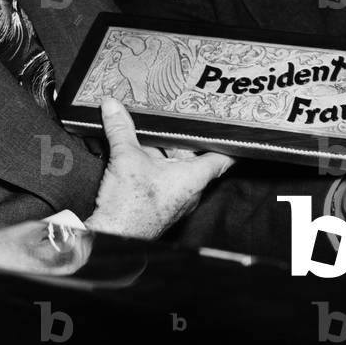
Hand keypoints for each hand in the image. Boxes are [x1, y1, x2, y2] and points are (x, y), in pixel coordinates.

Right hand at [83, 97, 233, 238]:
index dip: (229, 142)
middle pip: (196, 158)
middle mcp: (190, 191)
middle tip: (183, 121)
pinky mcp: (161, 206)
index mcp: (194, 177)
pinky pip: (165, 180)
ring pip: (178, 169)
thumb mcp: (125, 157)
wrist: (114, 237)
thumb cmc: (130, 208)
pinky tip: (140, 156)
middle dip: (186, 141)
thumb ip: (121, 129)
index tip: (232, 130)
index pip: (224, 158)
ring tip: (156, 134)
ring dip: (167, 154)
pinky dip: (156, 167)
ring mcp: (177, 200)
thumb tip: (113, 107)